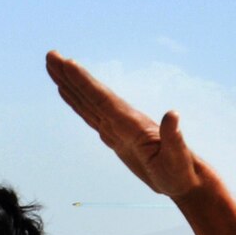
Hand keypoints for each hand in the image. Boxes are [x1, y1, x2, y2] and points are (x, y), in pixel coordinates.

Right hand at [46, 51, 208, 198]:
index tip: (67, 63)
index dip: (84, 82)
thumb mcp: (178, 157)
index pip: (102, 99)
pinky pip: (90, 114)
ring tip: (53, 67)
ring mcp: (117, 126)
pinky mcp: (114, 135)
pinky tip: (67, 93)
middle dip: (70, 75)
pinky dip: (76, 102)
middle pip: (90, 94)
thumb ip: (174, 136)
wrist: (184, 179)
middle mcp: (122, 119)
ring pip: (87, 101)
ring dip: (69, 84)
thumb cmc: (181, 171)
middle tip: (51, 55)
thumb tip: (173, 114)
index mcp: (131, 123)